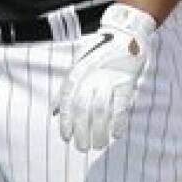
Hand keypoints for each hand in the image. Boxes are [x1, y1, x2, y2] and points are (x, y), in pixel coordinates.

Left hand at [56, 3, 155, 151]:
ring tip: (96, 145)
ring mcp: (108, 79)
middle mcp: (90, 77)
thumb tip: (55, 109)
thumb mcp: (78, 63)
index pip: (67, 100)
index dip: (66, 121)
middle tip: (81, 147)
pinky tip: (115, 135)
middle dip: (81, 131)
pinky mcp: (126, 82)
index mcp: (77, 71)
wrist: (125, 34)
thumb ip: (69, 85)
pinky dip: (118, 122)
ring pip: (100, 111)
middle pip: (82, 109)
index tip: (65, 137)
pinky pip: (120, 106)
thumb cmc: (99, 51)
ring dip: (98, 131)